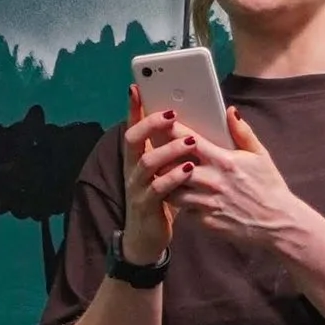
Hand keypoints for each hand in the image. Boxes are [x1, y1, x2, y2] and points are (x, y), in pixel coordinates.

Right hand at [119, 88, 173, 258]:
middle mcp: (132, 168)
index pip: (134, 126)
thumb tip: (191, 124)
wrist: (147, 237)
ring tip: (189, 141)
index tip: (137, 87)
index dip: (133, 108)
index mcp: (139, 157)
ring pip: (146, 163)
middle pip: (133, 139)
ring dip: (168, 149)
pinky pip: (157, 189)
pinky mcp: (145, 206)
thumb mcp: (166, 170)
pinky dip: (173, 177)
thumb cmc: (163, 199)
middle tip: (172, 113)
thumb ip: (175, 149)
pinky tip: (189, 170)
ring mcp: (136, 187)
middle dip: (151, 123)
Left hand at [143, 109, 306, 249]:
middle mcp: (213, 181)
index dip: (172, 131)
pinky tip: (179, 196)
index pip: (190, 142)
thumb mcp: (260, 155)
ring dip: (166, 182)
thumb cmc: (269, 187)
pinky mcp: (205, 221)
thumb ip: (242, 132)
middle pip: (172, 166)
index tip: (161, 124)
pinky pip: (183, 209)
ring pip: (171, 190)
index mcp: (225, 161)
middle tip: (155, 152)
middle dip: (162, 159)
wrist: (277, 224)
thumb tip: (230, 111)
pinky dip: (179, 202)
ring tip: (163, 175)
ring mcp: (207, 202)